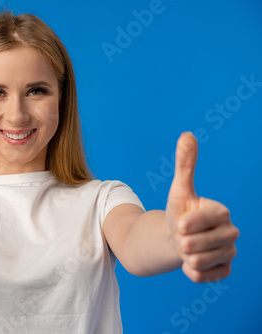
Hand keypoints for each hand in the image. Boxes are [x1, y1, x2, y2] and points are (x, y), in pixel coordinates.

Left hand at [166, 132, 238, 282]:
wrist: (179, 238)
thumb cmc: (180, 212)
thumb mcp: (179, 190)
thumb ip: (185, 165)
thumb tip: (187, 134)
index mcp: (222, 212)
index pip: (194, 223)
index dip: (182, 224)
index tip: (180, 221)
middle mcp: (231, 232)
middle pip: (194, 245)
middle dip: (181, 241)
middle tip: (184, 236)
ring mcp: (230, 253)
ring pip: (197, 261)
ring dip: (184, 256)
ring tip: (188, 247)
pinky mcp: (226, 271)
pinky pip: (202, 277)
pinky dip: (191, 272)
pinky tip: (192, 262)